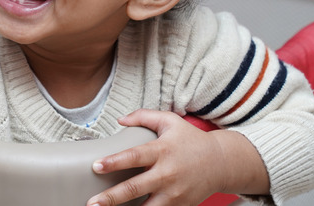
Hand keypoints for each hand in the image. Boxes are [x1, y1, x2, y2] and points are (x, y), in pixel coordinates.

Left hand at [87, 109, 267, 205]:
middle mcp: (167, 174)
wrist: (221, 163)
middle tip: (92, 203)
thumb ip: (144, 116)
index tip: (96, 166)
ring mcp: (173, 193)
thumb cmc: (191, 140)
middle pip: (135, 188)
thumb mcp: (170, 121)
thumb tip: (121, 120)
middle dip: (111, 197)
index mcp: (162, 151)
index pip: (134, 156)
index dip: (114, 162)